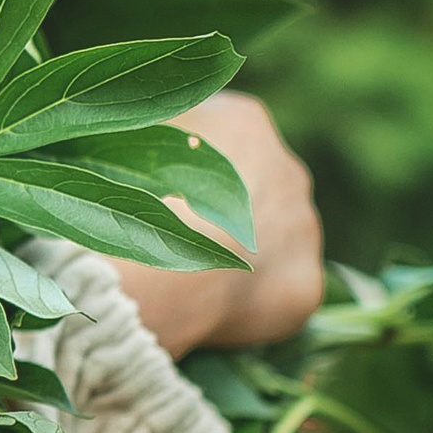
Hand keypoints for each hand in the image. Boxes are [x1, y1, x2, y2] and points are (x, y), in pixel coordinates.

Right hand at [113, 94, 324, 360]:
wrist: (167, 269)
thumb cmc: (137, 196)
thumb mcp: (126, 138)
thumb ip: (146, 131)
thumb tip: (140, 134)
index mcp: (246, 123)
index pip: (219, 136)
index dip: (185, 167)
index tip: (158, 192)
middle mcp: (288, 169)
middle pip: (252, 189)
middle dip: (221, 212)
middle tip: (175, 237)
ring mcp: (304, 230)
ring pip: (270, 241)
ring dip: (239, 256)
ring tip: (189, 279)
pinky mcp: (305, 285)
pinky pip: (275, 293)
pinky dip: (248, 303)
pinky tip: (210, 310)